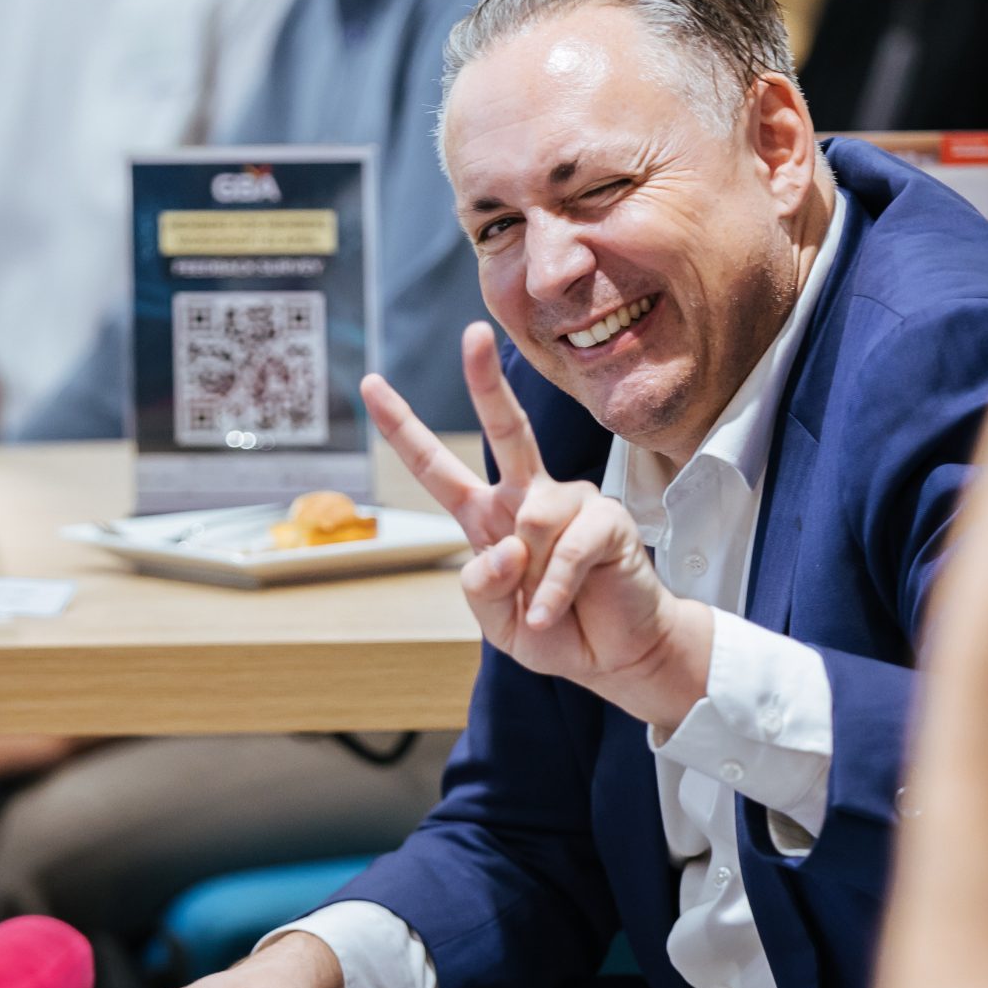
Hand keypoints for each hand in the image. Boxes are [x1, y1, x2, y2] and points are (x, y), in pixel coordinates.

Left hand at [363, 322, 712, 731]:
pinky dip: (554, 590)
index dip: (402, 428)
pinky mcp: (607, 519)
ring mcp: (569, 503)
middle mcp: (527, 497)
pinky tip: (553, 610)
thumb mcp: (497, 623)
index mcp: (488, 516)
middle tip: (472, 333)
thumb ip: (481, 590)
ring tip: (548, 603)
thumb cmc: (555, 630)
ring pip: (532, 520)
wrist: (616, 654)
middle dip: (486, 381)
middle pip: (504, 429)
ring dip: (532, 579)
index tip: (371, 385)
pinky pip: (567, 547)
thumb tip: (503, 548)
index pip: (437, 467)